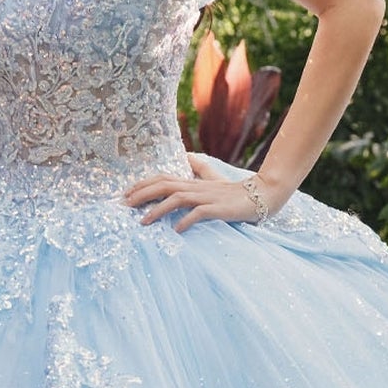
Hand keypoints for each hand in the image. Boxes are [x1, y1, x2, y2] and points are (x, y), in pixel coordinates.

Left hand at [124, 155, 283, 231]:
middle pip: (164, 185)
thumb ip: (201, 170)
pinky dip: (186, 220)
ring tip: (143, 221)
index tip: (126, 193)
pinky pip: (199, 213)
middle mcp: (197, 187)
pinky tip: (176, 230)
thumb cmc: (236, 192)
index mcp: (193, 182)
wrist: (263, 196)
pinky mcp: (218, 208)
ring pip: (177, 198)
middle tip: (124, 204)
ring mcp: (207, 197)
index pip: (162, 178)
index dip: (143, 184)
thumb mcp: (214, 180)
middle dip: (142, 194)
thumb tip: (188, 158)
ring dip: (157, 209)